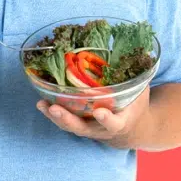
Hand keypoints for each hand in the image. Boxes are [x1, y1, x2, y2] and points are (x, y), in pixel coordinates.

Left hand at [36, 86, 151, 148]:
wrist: (132, 128)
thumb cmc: (135, 104)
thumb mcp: (140, 91)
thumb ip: (136, 75)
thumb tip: (135, 50)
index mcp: (121, 122)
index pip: (114, 123)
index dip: (106, 119)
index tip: (99, 112)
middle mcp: (101, 129)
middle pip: (82, 128)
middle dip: (67, 119)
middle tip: (54, 109)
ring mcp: (88, 128)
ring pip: (69, 125)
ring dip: (54, 116)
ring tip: (41, 104)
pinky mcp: (78, 124)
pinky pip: (64, 120)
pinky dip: (51, 113)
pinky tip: (41, 102)